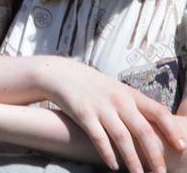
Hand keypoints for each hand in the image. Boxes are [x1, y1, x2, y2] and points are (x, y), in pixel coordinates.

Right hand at [41, 56, 185, 172]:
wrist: (61, 74)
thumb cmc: (94, 86)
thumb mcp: (118, 90)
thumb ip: (135, 105)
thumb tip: (158, 126)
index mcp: (130, 94)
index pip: (158, 112)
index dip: (171, 130)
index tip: (181, 147)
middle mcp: (118, 100)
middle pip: (143, 130)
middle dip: (154, 155)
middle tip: (160, 172)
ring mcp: (101, 107)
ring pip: (122, 138)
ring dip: (133, 160)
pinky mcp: (83, 114)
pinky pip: (98, 138)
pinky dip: (108, 154)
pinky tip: (114, 166)